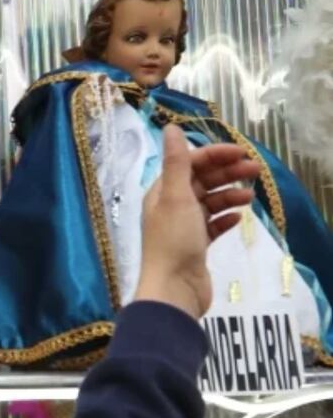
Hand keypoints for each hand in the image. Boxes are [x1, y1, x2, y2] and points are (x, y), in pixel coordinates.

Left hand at [134, 125, 261, 319]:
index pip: (190, 164)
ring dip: (229, 196)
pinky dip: (225, 219)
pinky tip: (238, 218)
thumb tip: (170, 127)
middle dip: (227, 173)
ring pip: (209, 203)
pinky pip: (212, 226)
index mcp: (161, 192)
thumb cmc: (174, 241)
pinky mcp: (195, 246)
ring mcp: (183, 227)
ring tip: (251, 196)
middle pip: (201, 181)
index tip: (243, 153)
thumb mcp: (176, 196)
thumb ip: (176, 162)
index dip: (215, 155)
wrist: (173, 289)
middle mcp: (169, 206)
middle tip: (256, 171)